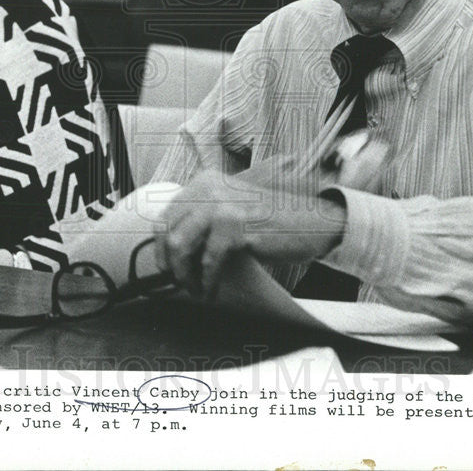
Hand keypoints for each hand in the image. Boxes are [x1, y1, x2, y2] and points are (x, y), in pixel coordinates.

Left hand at [154, 168, 345, 299]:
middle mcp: (210, 189)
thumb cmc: (273, 220)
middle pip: (168, 231)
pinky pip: (208, 262)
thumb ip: (203, 217)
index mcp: (205, 181)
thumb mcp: (232, 207)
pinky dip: (207, 282)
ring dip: (185, 275)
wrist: (313, 221)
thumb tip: (170, 248)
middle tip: (181, 282)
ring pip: (181, 246)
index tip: (166, 266)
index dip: (160, 245)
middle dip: (170, 263)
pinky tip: (212, 291)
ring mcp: (222, 207)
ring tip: (196, 289)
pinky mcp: (236, 228)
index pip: (166, 214)